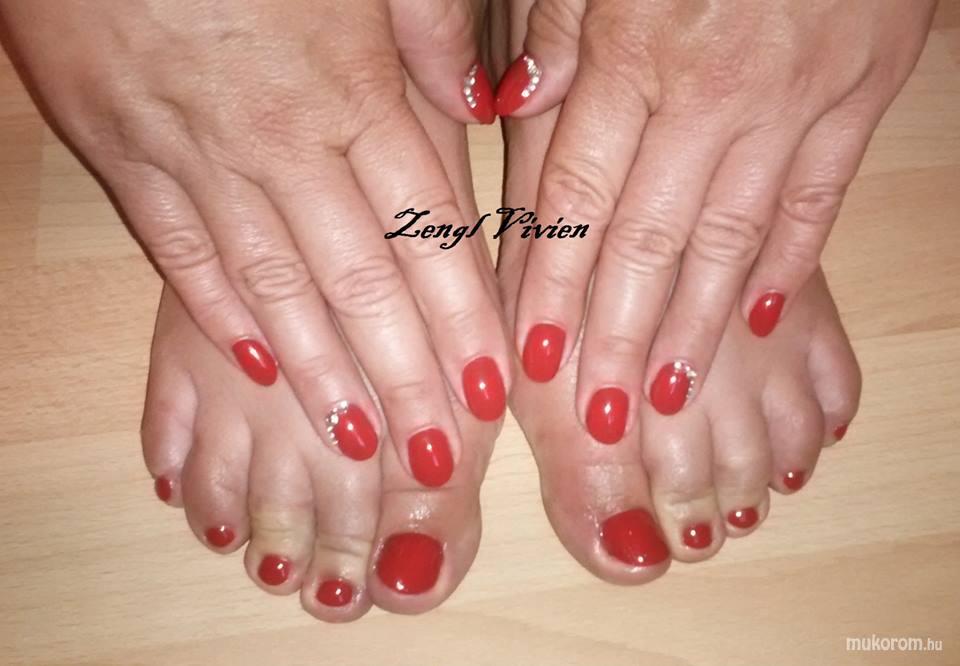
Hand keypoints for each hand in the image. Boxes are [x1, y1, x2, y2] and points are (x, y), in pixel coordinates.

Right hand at [0, 0, 507, 482]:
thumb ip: (425, 23)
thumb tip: (479, 96)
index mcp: (350, 91)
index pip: (424, 229)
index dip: (461, 314)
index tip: (489, 386)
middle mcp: (281, 142)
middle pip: (360, 280)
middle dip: (405, 375)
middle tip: (435, 453)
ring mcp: (198, 157)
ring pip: (276, 286)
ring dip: (322, 372)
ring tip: (360, 441)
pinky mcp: (125, 158)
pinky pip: (180, 255)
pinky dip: (221, 315)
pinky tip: (256, 370)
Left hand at [499, 0, 933, 440]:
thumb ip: (556, 30)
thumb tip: (508, 104)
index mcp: (634, 53)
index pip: (576, 198)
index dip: (550, 283)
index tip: (532, 357)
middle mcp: (709, 92)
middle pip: (649, 239)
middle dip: (618, 336)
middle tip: (600, 415)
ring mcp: (791, 100)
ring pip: (729, 238)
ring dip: (696, 327)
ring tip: (668, 397)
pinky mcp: (858, 98)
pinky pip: (816, 200)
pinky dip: (785, 266)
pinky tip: (756, 322)